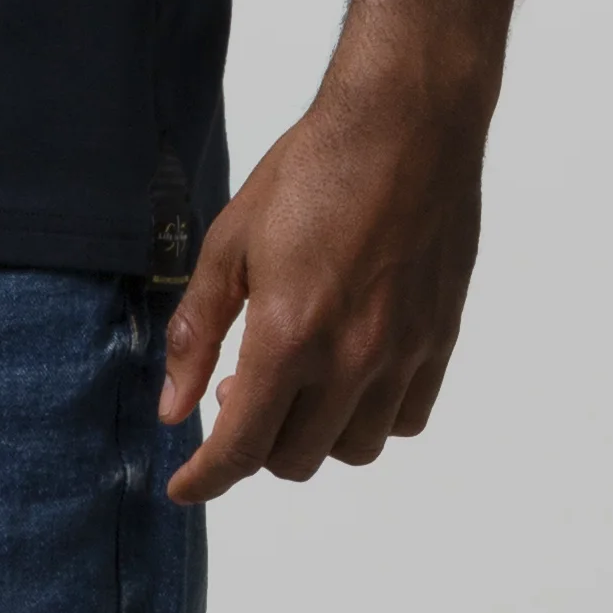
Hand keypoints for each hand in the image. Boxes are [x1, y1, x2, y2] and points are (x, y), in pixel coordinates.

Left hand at [159, 62, 488, 500]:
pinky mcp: (439, 339)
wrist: (406, 125)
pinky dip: (371, 417)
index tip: (185, 487)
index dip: (205, 480)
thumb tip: (172, 409)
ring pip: (353, 449)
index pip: (240, 448)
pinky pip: (405, 419)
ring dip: (314, 434)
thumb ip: (198, 333)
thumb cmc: (310, 172)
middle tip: (238, 394)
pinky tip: (350, 376)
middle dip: (254, 444)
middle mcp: (350, 358)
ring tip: (297, 384)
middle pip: (295, 458)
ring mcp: (403, 353)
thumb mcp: (229, 245)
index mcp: (288, 336)